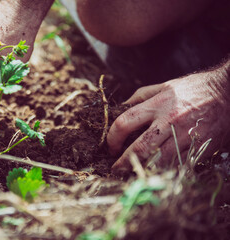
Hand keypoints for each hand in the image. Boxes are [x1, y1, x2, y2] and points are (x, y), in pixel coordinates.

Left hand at [108, 66, 229, 170]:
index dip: (112, 137)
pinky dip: (164, 171)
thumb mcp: (165, 86)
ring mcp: (186, 136)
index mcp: (158, 104)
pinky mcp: (200, 147)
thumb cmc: (195, 88)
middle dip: (123, 161)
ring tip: (132, 175)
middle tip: (116, 169)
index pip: (125, 122)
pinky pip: (178, 164)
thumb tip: (121, 106)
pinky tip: (155, 173)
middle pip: (139, 147)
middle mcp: (170, 121)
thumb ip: (141, 95)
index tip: (110, 146)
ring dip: (142, 170)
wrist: (228, 92)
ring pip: (159, 161)